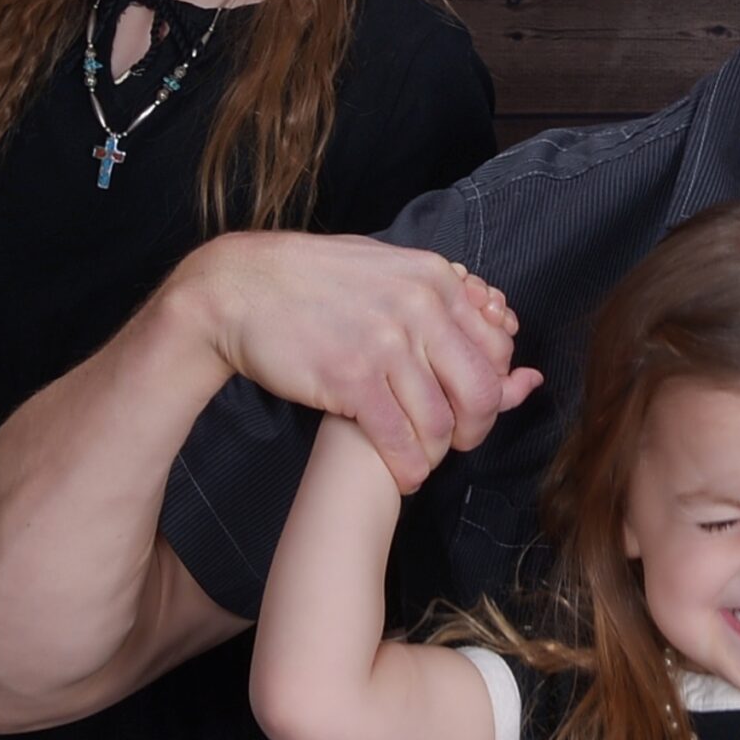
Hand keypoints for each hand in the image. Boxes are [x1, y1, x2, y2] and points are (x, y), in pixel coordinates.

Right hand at [175, 234, 541, 491]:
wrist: (240, 287)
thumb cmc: (312, 277)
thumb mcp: (386, 265)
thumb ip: (439, 292)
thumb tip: (499, 316)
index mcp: (434, 279)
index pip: (496, 346)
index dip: (495, 384)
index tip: (474, 403)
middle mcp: (419, 309)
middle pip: (479, 390)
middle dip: (476, 428)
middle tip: (459, 443)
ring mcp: (386, 345)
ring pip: (439, 422)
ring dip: (436, 453)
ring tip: (424, 459)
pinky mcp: (351, 379)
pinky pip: (398, 438)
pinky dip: (407, 467)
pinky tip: (404, 474)